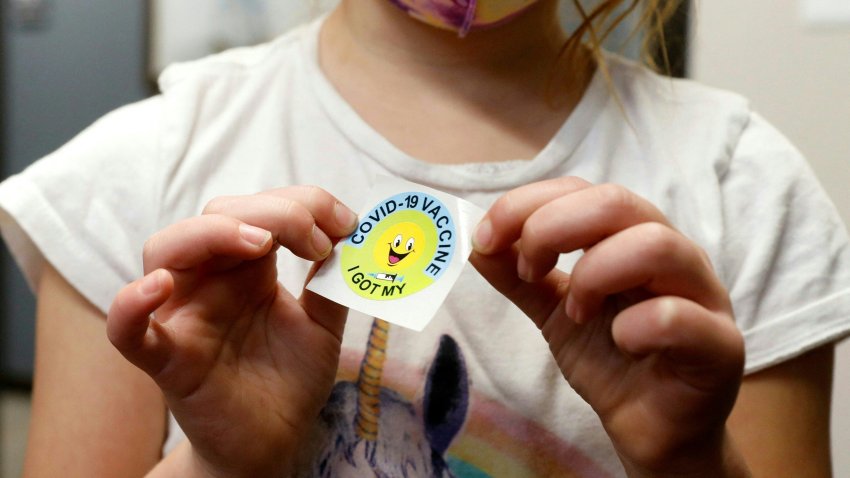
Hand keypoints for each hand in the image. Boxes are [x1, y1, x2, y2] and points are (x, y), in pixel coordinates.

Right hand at [106, 186, 357, 477]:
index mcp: (246, 268)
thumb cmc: (290, 378)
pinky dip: (131, 305)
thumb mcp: (324, 324)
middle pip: (216, 217)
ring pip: (166, 251)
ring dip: (212, 234)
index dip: (302, 204)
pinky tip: (159, 287)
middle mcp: (209, 281)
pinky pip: (128, 331)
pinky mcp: (167, 361)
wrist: (274, 441)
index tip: (345, 224)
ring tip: (261, 243)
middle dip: (272, 213)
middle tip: (317, 241)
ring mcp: (183, 316)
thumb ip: (330, 281)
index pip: (258, 210)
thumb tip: (349, 234)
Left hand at [471, 177, 748, 476]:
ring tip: (576, 312)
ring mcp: (702, 294)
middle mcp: (671, 252)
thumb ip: (519, 276)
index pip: (580, 189)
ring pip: (656, 244)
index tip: (486, 238)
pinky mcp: (720, 346)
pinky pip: (680, 316)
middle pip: (617, 201)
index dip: (526, 204)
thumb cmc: (612, 359)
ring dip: (595, 273)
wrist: (653, 429)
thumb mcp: (554, 311)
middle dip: (553, 228)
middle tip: (529, 269)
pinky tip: (621, 343)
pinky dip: (637, 324)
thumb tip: (474, 242)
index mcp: (630, 236)